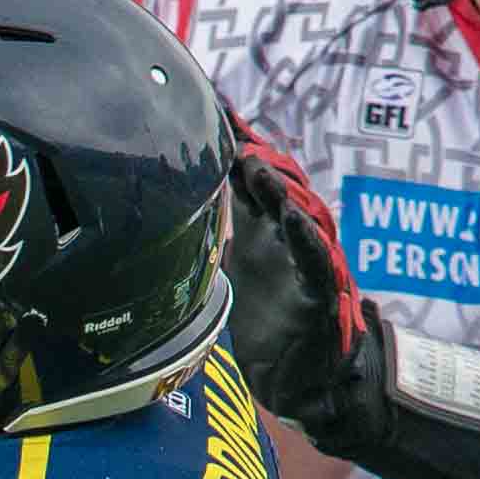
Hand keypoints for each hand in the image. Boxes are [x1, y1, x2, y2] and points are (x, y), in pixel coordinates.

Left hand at [210, 129, 372, 433]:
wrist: (299, 378)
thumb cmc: (265, 322)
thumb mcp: (225, 267)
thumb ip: (205, 232)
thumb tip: (159, 203)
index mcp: (257, 226)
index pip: (240, 173)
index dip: (226, 138)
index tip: (203, 100)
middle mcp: (282, 235)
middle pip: (271, 183)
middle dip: (249, 152)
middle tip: (225, 123)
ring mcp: (304, 260)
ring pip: (295, 213)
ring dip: (276, 187)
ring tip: (256, 163)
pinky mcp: (319, 293)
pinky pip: (315, 262)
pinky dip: (305, 239)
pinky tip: (293, 218)